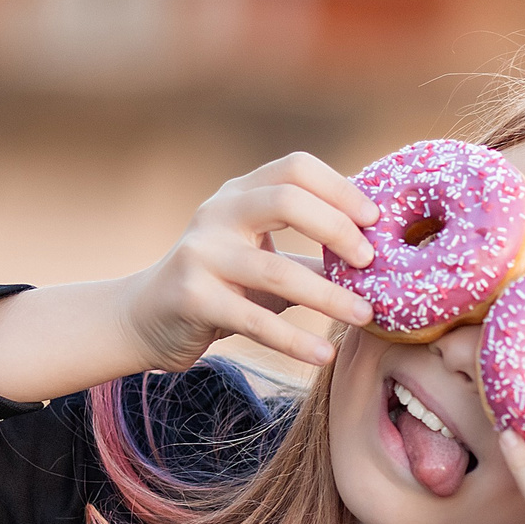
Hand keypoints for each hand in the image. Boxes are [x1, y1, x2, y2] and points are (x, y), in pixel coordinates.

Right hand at [121, 153, 378, 371]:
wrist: (145, 318)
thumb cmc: (221, 286)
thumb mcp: (263, 257)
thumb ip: (310, 251)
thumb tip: (379, 258)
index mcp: (240, 194)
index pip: (295, 168)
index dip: (340, 189)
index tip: (375, 220)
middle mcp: (217, 213)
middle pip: (286, 201)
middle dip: (337, 230)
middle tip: (371, 263)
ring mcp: (200, 253)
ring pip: (276, 269)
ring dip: (328, 297)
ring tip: (366, 317)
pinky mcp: (192, 298)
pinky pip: (254, 320)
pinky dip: (295, 340)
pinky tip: (324, 355)